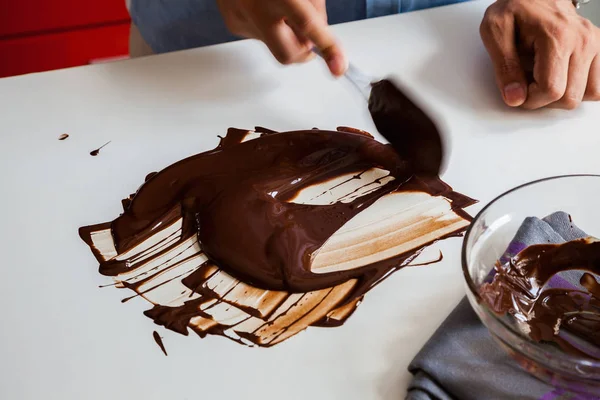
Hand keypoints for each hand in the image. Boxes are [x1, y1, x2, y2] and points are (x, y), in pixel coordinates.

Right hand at [216, 0, 346, 75]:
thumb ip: (314, 7)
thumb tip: (321, 34)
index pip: (307, 25)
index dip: (327, 47)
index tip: (339, 65)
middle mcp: (256, 8)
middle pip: (288, 54)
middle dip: (303, 52)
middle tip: (310, 38)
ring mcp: (242, 19)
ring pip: (275, 46)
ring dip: (285, 34)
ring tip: (280, 6)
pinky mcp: (234, 25)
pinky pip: (262, 37)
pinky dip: (270, 26)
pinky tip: (264, 6)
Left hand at [480, 0, 599, 108]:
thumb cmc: (515, 7)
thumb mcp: (495, 30)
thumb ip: (504, 67)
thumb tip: (514, 97)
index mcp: (557, 36)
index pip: (551, 90)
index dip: (530, 100)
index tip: (517, 91)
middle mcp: (582, 40)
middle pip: (570, 97)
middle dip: (544, 100)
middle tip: (528, 85)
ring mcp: (594, 44)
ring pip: (589, 94)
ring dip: (563, 96)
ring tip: (544, 79)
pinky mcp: (598, 48)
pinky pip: (597, 86)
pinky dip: (578, 88)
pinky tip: (560, 78)